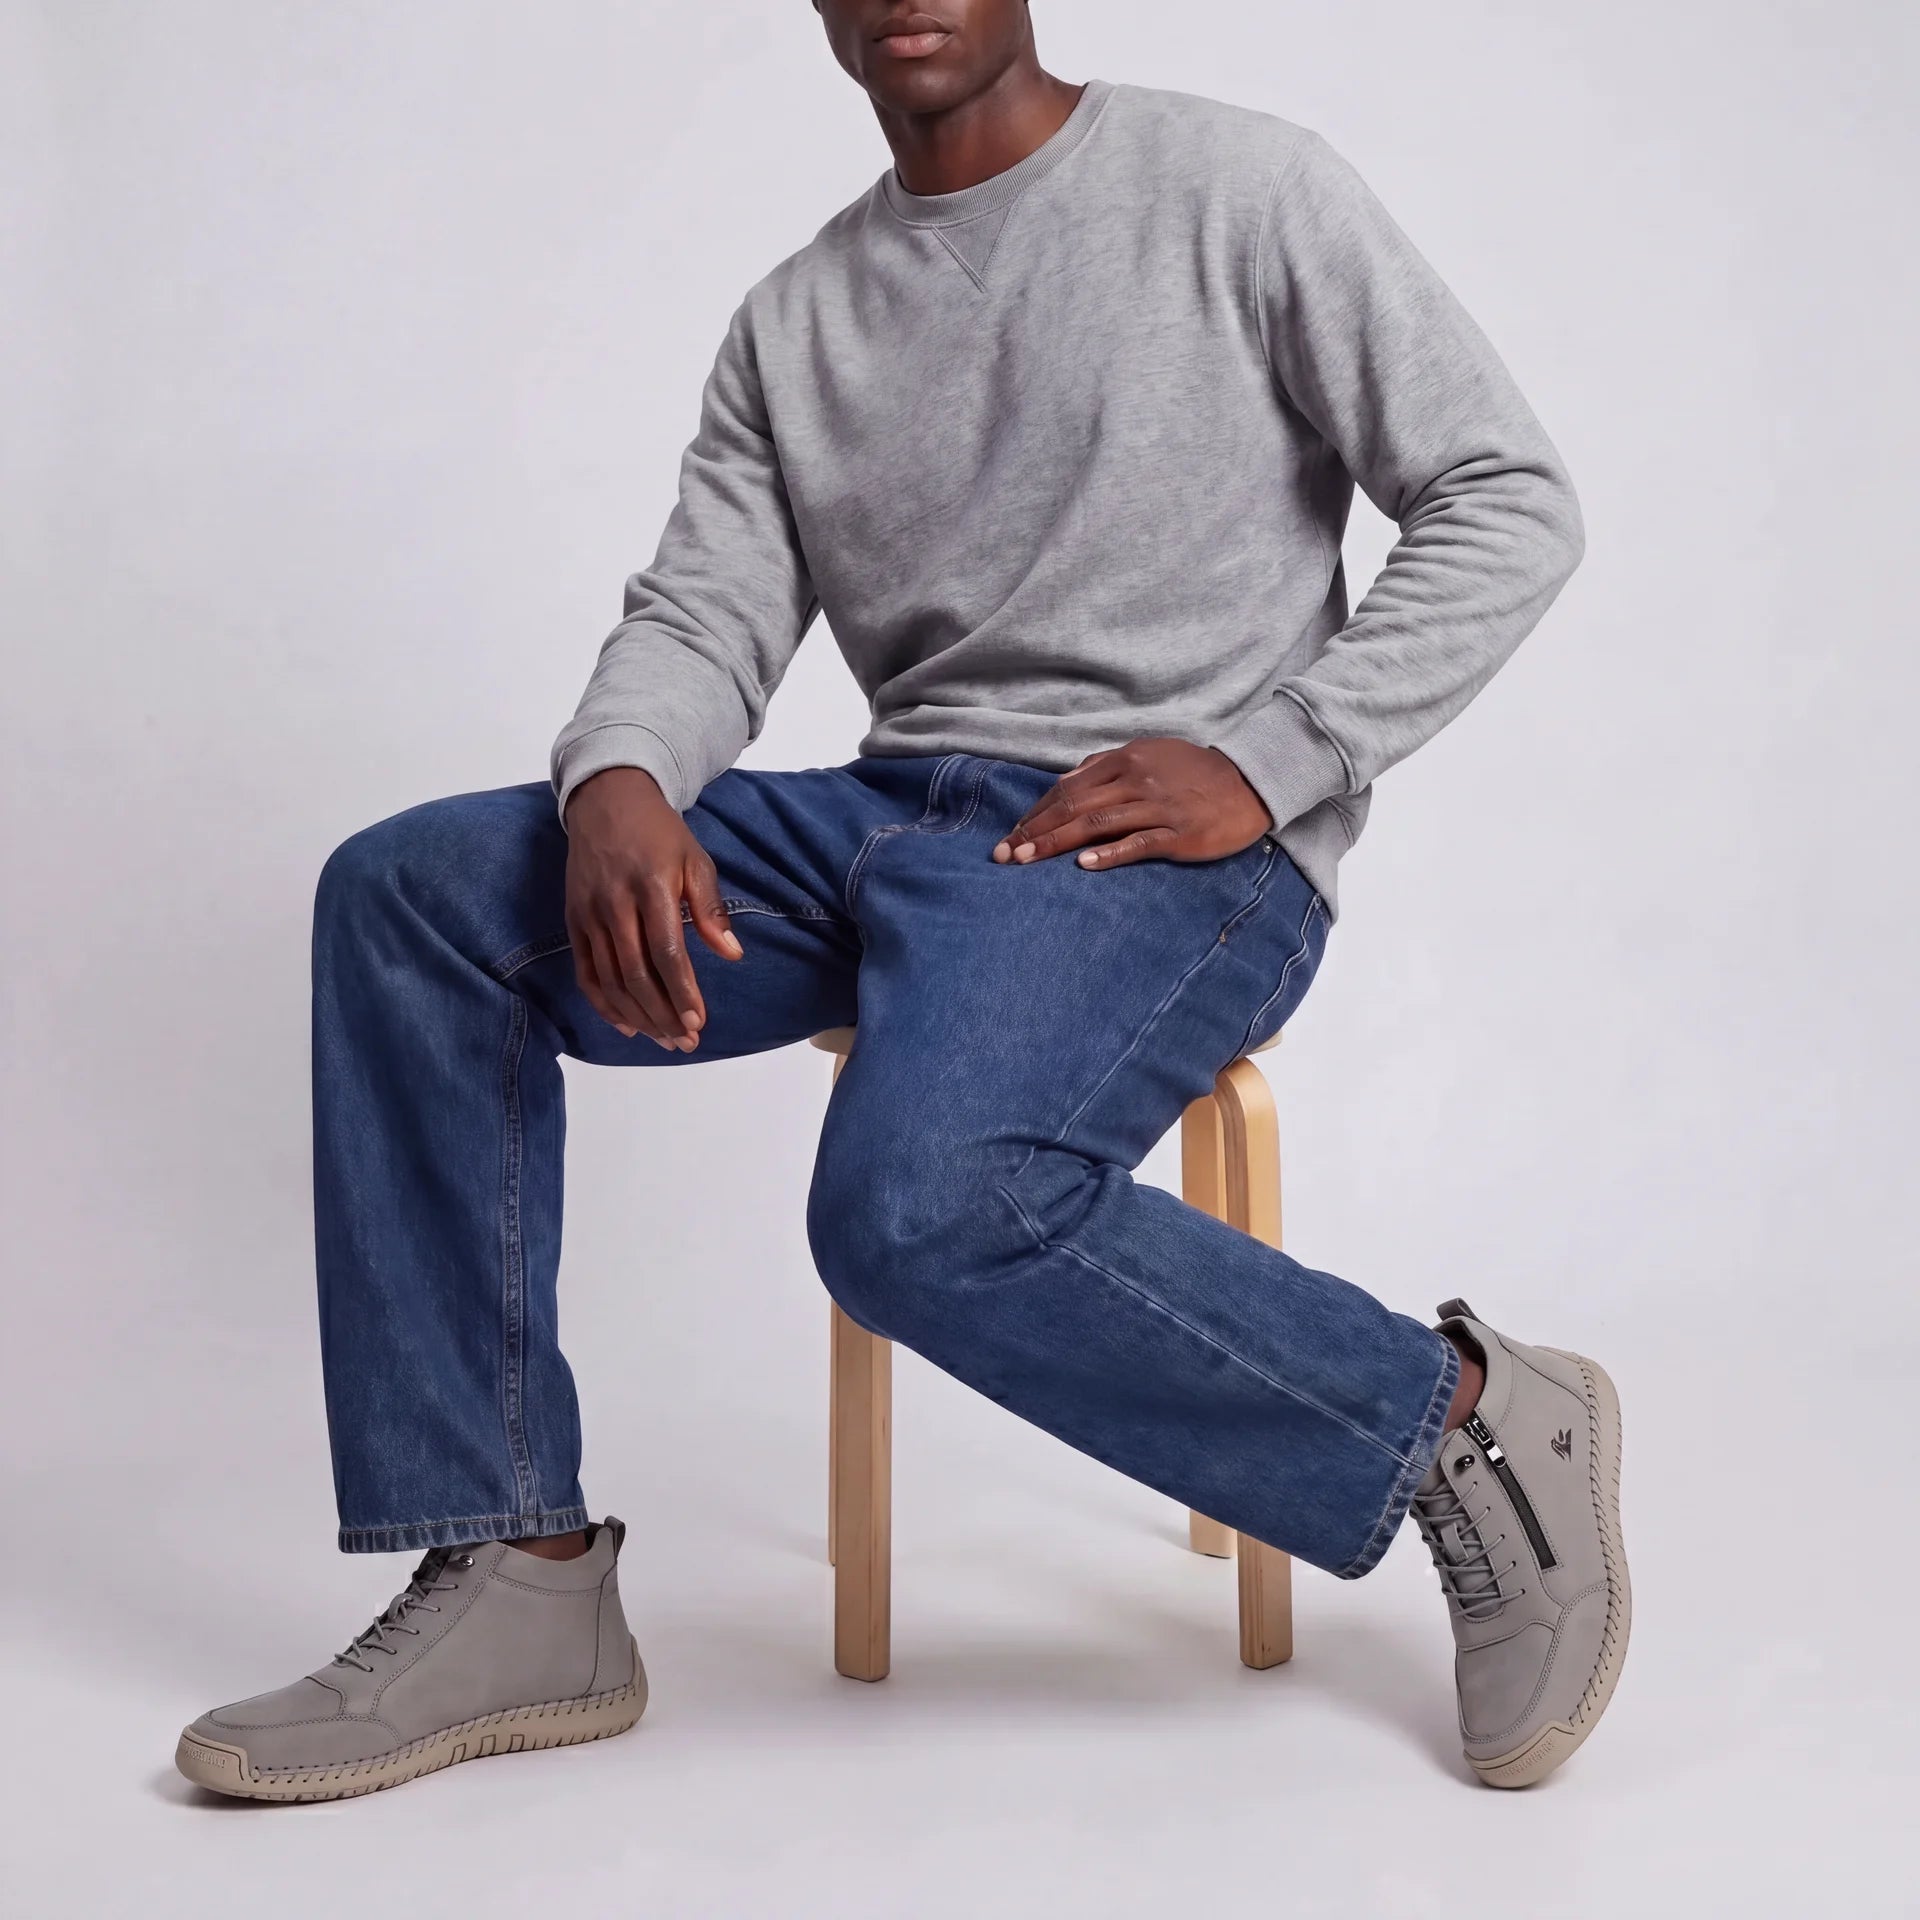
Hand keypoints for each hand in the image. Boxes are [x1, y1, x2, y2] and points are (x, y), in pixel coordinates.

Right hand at [564, 767, 741, 1049]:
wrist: (606, 801)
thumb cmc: (660, 834)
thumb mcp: (696, 859)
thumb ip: (711, 909)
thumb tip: (732, 954)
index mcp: (651, 887)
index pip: (666, 952)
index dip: (682, 991)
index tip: (699, 1021)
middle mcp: (615, 904)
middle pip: (636, 974)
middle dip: (663, 1014)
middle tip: (685, 1042)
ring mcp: (589, 914)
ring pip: (610, 979)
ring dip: (638, 1016)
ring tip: (664, 1040)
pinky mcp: (573, 920)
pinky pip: (585, 972)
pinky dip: (603, 1003)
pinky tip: (627, 1025)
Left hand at [991, 739, 1272, 869]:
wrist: (1249, 782)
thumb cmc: (1193, 773)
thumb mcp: (1148, 756)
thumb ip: (1106, 768)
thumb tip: (1064, 783)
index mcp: (1125, 759)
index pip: (1068, 788)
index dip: (1036, 813)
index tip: (1012, 835)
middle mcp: (1136, 780)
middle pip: (1074, 806)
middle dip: (1035, 832)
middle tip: (1005, 854)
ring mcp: (1158, 807)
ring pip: (1097, 824)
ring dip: (1057, 844)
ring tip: (1027, 861)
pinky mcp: (1179, 834)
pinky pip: (1138, 844)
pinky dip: (1109, 854)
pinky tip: (1083, 865)